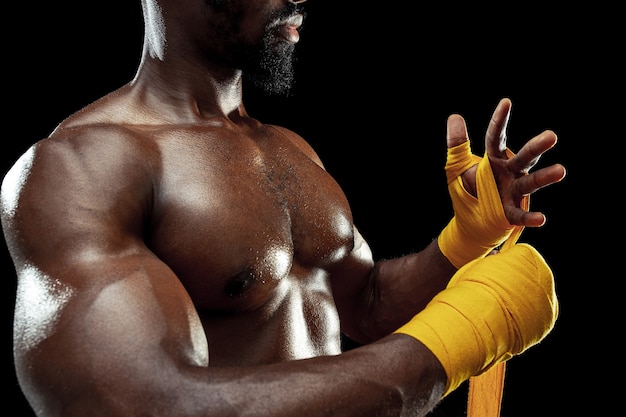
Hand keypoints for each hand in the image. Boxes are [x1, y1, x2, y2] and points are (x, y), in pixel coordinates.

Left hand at [446, 98, 565, 226]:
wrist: (470, 218)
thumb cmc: (468, 188)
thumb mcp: (457, 165)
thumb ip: (457, 144)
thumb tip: (455, 116)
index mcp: (495, 158)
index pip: (496, 137)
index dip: (499, 121)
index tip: (506, 102)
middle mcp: (509, 172)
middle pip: (524, 157)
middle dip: (536, 147)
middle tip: (552, 136)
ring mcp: (512, 191)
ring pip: (530, 182)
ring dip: (545, 177)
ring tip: (561, 170)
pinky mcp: (509, 211)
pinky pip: (520, 214)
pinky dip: (530, 217)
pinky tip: (541, 218)